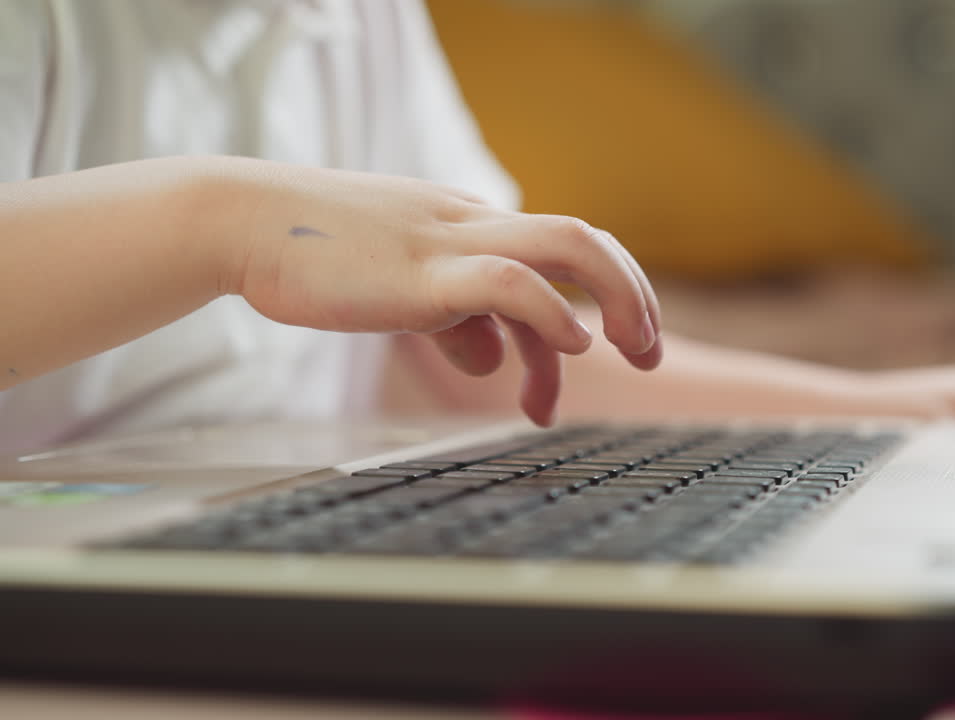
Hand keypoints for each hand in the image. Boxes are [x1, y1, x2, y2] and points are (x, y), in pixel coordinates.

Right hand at [215, 159, 661, 425]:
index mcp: (469, 226)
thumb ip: (455, 319)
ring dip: (618, 298)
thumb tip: (493, 358)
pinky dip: (553, 313)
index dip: (604, 296)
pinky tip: (574, 347)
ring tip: (633, 354)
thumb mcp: (402, 289)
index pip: (559, 253)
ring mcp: (450, 242)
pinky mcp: (422, 272)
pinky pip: (508, 280)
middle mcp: (472, 224)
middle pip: (584, 240)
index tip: (619, 348)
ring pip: (566, 245)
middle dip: (634, 295)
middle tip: (653, 353)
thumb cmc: (315, 256)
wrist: (241, 222)